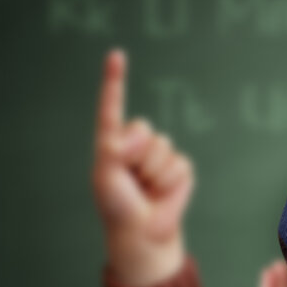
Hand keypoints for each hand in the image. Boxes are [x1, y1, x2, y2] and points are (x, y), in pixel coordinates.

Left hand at [92, 50, 192, 286]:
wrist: (142, 231)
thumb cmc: (117, 205)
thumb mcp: (105, 174)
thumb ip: (116, 148)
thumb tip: (141, 133)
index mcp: (112, 141)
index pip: (112, 106)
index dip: (115, 80)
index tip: (116, 55)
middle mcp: (137, 143)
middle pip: (142, 129)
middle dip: (136, 154)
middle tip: (131, 177)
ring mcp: (160, 154)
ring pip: (162, 147)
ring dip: (152, 172)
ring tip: (145, 188)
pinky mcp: (180, 167)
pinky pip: (179, 163)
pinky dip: (168, 180)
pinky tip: (161, 192)